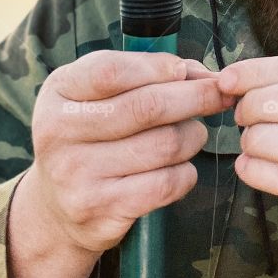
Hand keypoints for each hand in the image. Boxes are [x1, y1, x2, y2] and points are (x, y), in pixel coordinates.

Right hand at [29, 51, 233, 256]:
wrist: (57, 207)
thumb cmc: (94, 134)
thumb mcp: (102, 94)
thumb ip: (150, 73)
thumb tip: (206, 76)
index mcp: (59, 92)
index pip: (111, 72)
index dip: (158, 68)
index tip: (184, 71)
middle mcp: (59, 132)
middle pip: (148, 107)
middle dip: (196, 97)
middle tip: (220, 96)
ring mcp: (76, 174)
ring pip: (166, 145)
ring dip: (193, 136)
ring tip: (191, 135)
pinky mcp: (100, 209)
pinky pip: (167, 183)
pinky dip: (186, 172)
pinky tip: (179, 168)